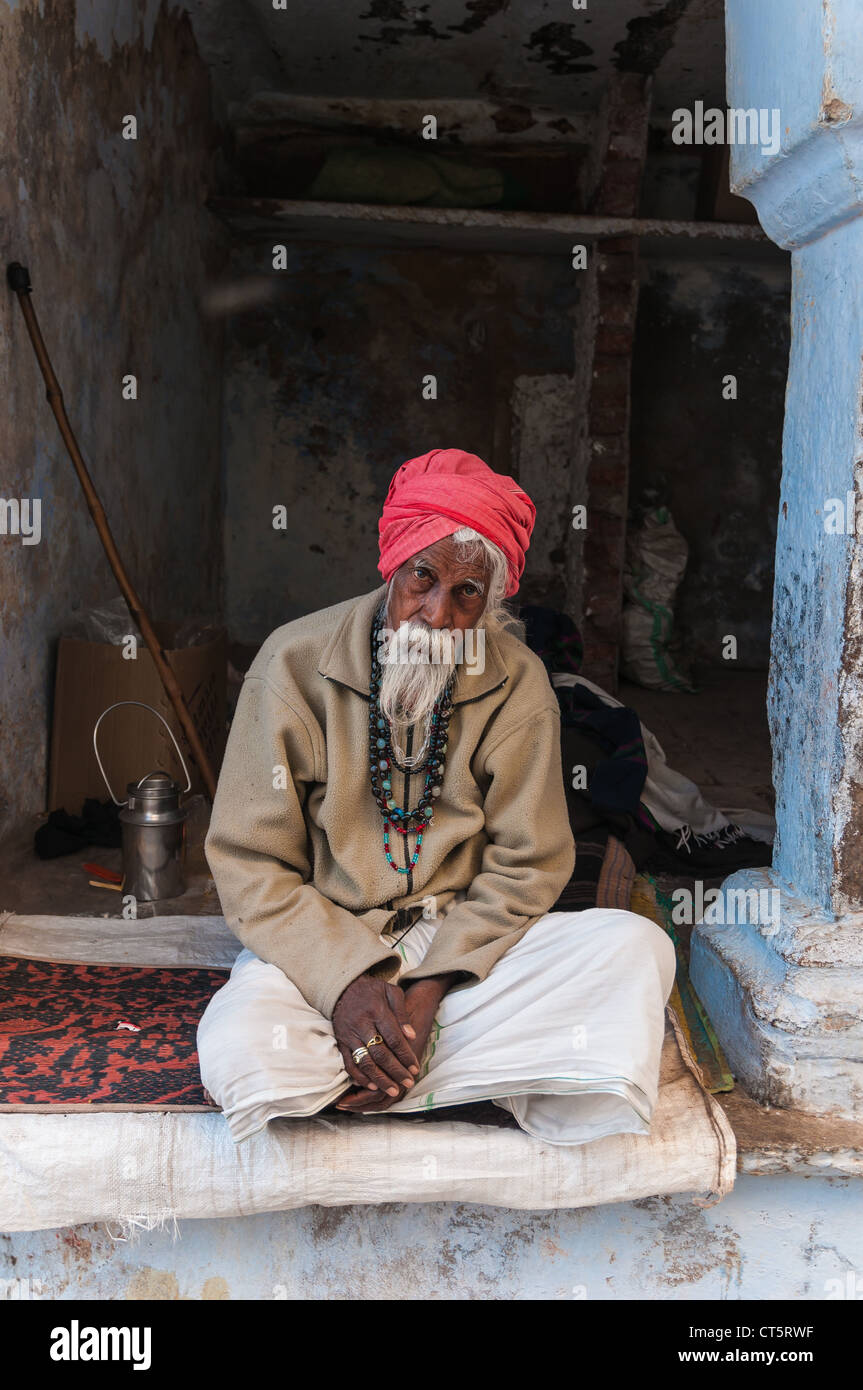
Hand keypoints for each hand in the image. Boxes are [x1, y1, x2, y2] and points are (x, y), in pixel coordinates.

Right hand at [336, 977, 451, 1113]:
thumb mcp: (391, 992)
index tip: (415, 1069)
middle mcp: (362, 1024)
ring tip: (393, 1090)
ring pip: (365, 1062)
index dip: (406, 1055)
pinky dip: (360, 1076)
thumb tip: (411, 1036)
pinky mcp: (340, 1042)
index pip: (394, 1039)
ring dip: (380, 1079)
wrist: (343, 987)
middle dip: (396, 1071)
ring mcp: (349, 1034)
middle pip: (380, 1054)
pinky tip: (372, 1085)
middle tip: (408, 1084)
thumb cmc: (372, 991)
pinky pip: (349, 1063)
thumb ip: (402, 1013)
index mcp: (377, 1011)